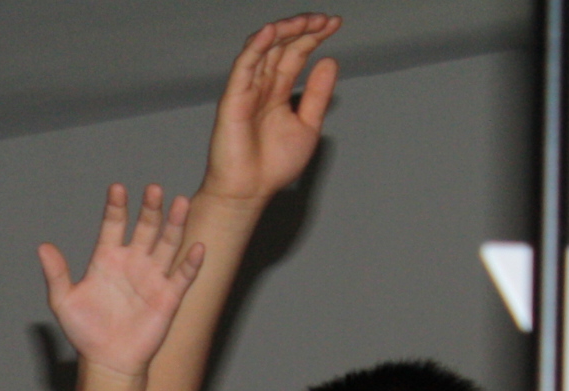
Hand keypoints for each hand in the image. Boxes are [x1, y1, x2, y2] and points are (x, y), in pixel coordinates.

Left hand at [40, 183, 202, 379]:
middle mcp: (133, 262)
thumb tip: (43, 247)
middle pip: (145, 227)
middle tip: (153, 189)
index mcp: (107, 258)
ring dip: (174, 224)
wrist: (108, 361)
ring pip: (167, 244)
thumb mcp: (64, 302)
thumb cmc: (85, 331)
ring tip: (179, 203)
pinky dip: (191, 262)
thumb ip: (57, 274)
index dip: (116, 207)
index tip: (117, 188)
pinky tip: (197, 247)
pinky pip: (183, 275)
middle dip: (150, 209)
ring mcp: (153, 277)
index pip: (113, 224)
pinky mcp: (169, 296)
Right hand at [203, 15, 340, 205]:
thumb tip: (328, 61)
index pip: (295, 53)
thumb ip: (317, 95)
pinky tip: (271, 31)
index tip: (335, 24)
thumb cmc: (272, 167)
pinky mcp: (233, 99)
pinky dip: (256, 46)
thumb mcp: (308, 126)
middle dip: (302, 28)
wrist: (249, 193)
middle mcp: (261, 87)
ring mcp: (246, 91)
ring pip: (262, 49)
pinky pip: (243, 66)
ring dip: (283, 30)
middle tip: (324, 19)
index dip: (314, 36)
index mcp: (277, 92)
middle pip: (281, 45)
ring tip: (306, 21)